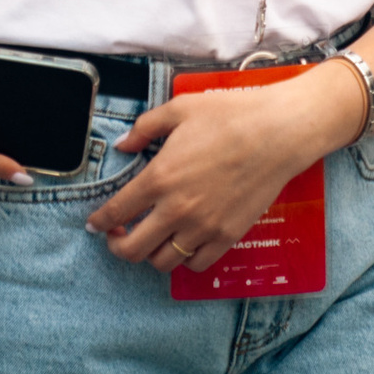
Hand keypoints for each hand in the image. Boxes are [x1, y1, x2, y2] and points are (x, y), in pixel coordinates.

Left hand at [83, 64, 359, 272]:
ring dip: (151, 253)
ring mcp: (203, 226)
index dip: (99, 222)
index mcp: (160, 177)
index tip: (95, 225)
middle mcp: (177, 209)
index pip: (116, 212)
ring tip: (153, 238)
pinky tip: (184, 242)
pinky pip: (196, 264)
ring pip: (162, 262)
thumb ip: (144, 128)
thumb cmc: (231, 115)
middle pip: (132, 250)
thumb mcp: (179, 109)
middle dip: (117, 246)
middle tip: (118, 236)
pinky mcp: (227, 236)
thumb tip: (122, 144)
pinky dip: (184, 259)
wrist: (278, 132)